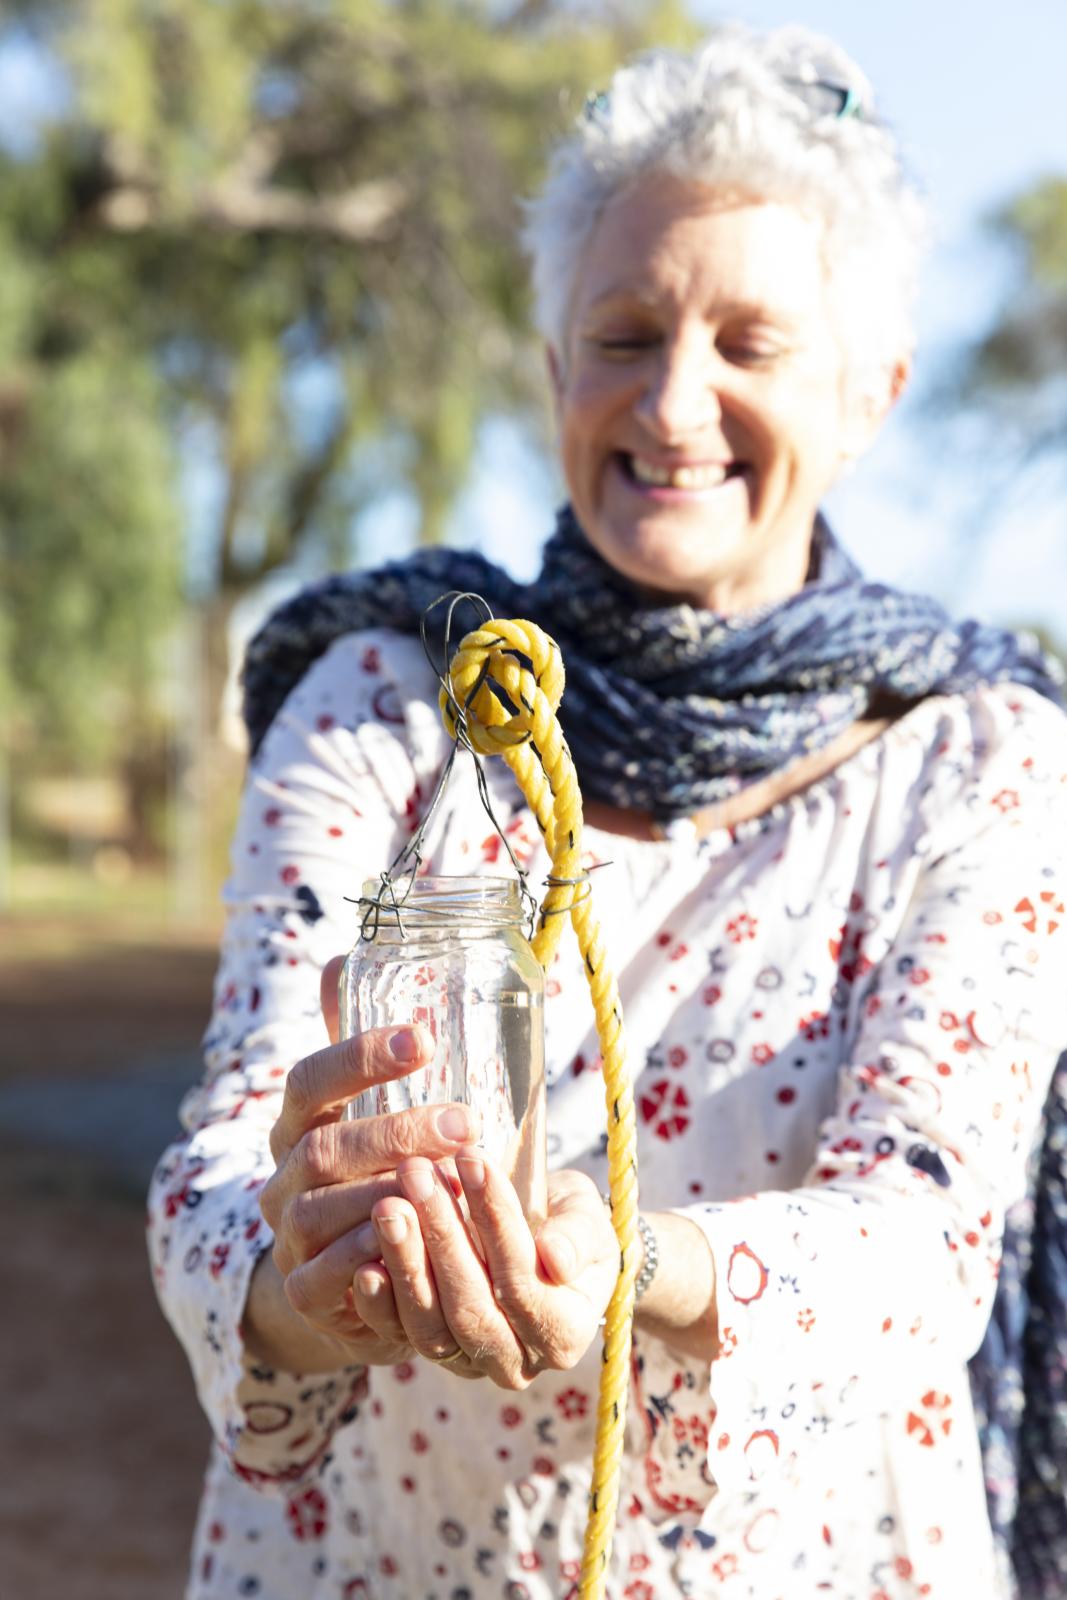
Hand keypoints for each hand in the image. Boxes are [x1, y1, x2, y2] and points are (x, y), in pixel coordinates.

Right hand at [255, 955, 483, 1370]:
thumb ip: (357, 1038)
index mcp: (299, 1119)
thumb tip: (346, 955)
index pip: (311, 1077)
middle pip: (326, 1146)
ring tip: (451, 1185)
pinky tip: (416, 1242)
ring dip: (389, 1195)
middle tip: (466, 1124)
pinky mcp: (305, 1289)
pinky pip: (328, 1275)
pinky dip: (372, 1257)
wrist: (339, 1273)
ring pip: (323, 1210)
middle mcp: (284, 1173)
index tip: (423, 1038)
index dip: (360, 1055)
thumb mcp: (362, 1104)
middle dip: (397, 1131)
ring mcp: (287, 1234)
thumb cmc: (367, 1169)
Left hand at [354, 1148, 619, 1388]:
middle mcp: (515, 1361)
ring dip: (405, 1261)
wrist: (540, 1240)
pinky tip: (364, 1260)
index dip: (498, 1223)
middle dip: (442, 1236)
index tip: (472, 1158)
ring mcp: (467, 1362)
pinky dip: (377, 1301)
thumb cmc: (566, 1222)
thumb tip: (556, 1258)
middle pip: (470, 1309)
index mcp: (563, 1333)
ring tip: (388, 1203)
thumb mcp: (586, 1217)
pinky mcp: (427, 1351)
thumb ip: (577, 1235)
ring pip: (428, 1326)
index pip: (524, 1285)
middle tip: (416, 1173)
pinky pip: (396, 1334)